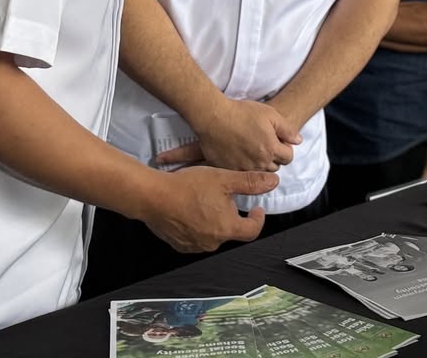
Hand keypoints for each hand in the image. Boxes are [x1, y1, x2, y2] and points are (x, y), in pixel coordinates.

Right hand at [143, 166, 278, 252]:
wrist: (153, 196)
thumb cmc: (188, 187)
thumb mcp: (223, 178)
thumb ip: (250, 182)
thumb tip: (273, 182)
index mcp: (227, 228)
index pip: (252, 231)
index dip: (257, 219)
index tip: (256, 209)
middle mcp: (213, 242)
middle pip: (231, 231)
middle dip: (231, 215)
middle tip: (224, 197)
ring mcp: (195, 246)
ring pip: (212, 234)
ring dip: (213, 220)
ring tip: (205, 201)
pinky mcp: (179, 245)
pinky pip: (195, 237)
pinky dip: (197, 225)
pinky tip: (190, 210)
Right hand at [159, 98, 301, 172]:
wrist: (213, 117)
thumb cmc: (241, 113)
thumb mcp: (270, 114)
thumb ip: (287, 129)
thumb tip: (298, 141)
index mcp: (271, 149)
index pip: (288, 157)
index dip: (285, 147)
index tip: (277, 139)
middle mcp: (258, 163)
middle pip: (275, 167)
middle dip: (274, 157)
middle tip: (264, 143)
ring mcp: (243, 168)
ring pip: (259, 172)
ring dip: (259, 164)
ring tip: (252, 148)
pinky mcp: (228, 169)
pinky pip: (241, 173)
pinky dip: (243, 166)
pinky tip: (239, 154)